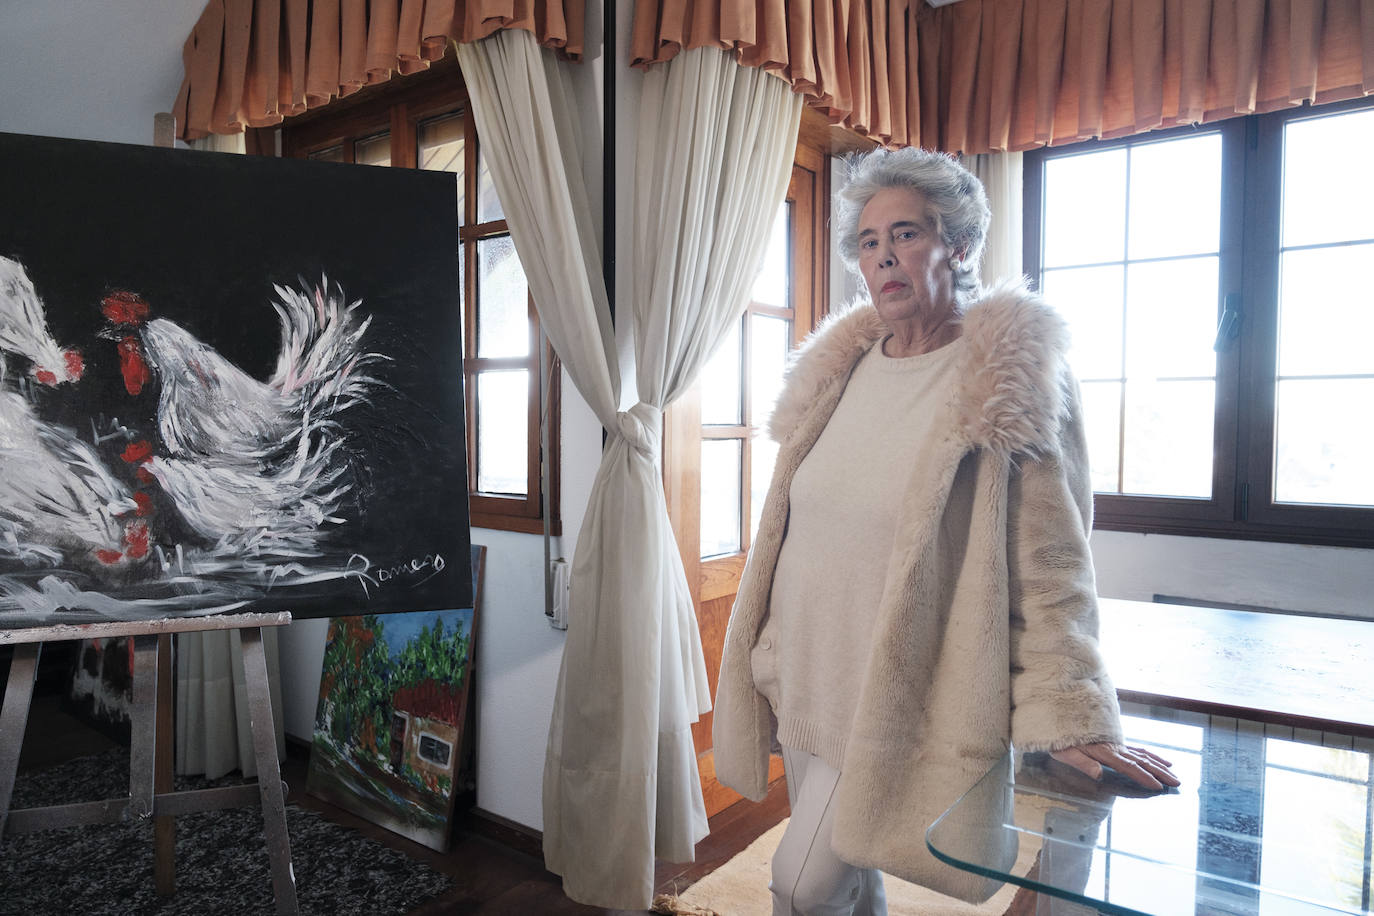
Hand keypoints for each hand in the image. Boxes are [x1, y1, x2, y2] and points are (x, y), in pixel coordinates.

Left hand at [1050, 743, 1179, 789]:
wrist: (1060, 717)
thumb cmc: (1060, 739)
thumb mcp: (1065, 752)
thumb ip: (1082, 763)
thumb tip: (1098, 774)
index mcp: (1104, 752)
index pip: (1128, 766)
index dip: (1143, 777)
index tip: (1157, 786)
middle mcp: (1114, 747)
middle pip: (1142, 761)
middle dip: (1160, 773)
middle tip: (1177, 783)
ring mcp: (1117, 744)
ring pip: (1143, 755)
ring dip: (1160, 765)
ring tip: (1175, 775)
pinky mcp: (1116, 742)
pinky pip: (1138, 749)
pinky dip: (1152, 755)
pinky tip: (1162, 760)